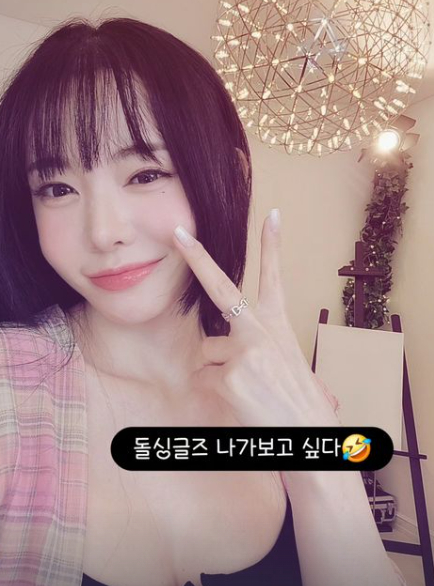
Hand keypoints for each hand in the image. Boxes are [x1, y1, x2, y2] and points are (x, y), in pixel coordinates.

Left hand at [172, 211, 339, 428]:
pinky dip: (218, 392)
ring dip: (219, 370)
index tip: (272, 216)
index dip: (273, 246)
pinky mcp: (229, 376)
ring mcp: (244, 351)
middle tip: (178, 233)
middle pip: (221, 288)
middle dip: (197, 257)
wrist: (310, 437)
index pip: (275, 278)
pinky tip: (242, 403)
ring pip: (208, 353)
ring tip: (247, 390)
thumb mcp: (287, 364)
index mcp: (278, 325)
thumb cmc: (300, 404)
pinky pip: (206, 379)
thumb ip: (258, 347)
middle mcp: (260, 331)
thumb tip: (221, 354)